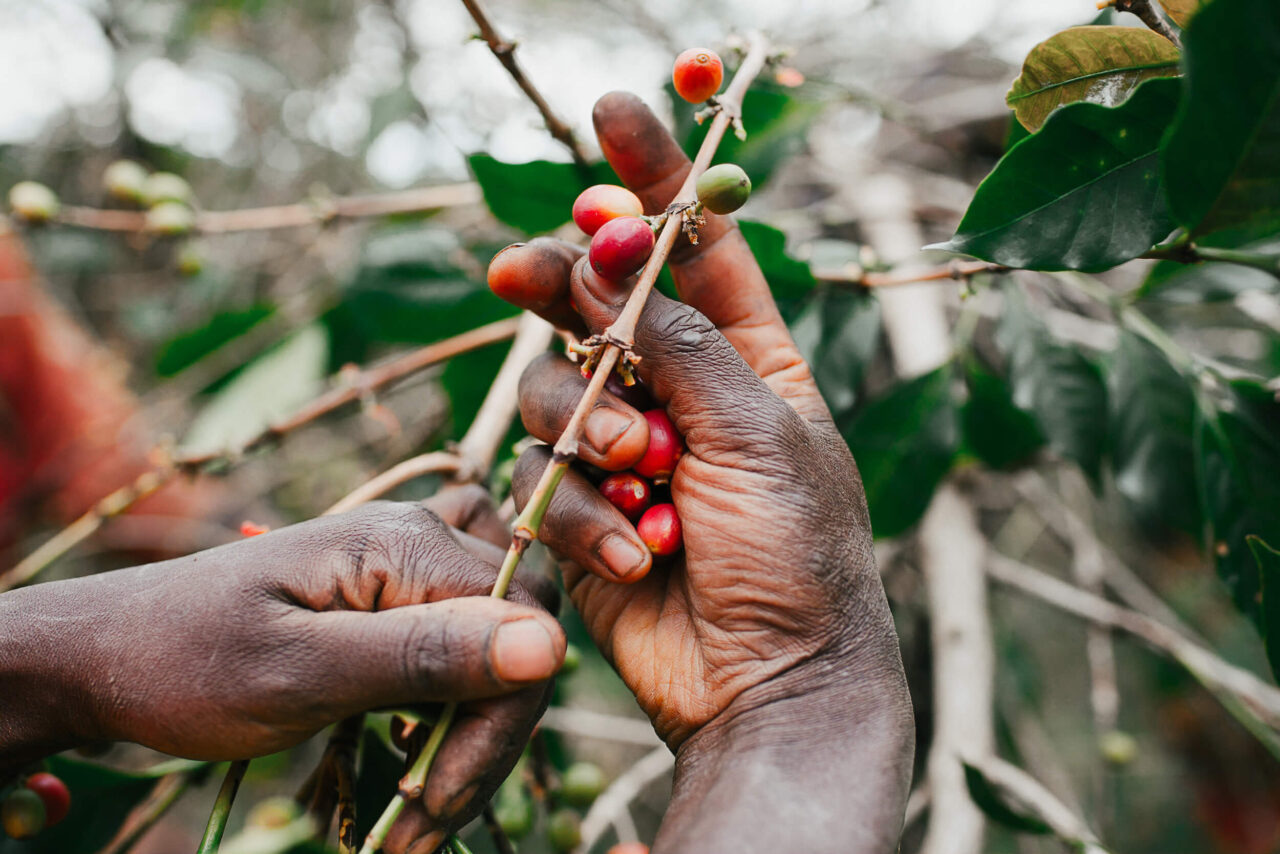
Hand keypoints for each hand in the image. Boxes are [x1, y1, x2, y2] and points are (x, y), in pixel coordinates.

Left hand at [0, 487, 562, 852]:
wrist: (106, 655)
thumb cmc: (185, 660)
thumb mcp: (300, 671)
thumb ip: (425, 654)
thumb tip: (550, 645)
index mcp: (406, 543)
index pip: (520, 626)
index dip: (499, 721)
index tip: (436, 802)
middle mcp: (419, 542)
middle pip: (514, 639)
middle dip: (481, 743)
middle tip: (416, 826)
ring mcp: (405, 571)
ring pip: (490, 656)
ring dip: (463, 744)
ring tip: (406, 820)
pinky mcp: (389, 605)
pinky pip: (452, 660)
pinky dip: (441, 724)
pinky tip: (403, 767)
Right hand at [493, 92, 913, 850]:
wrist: (769, 681)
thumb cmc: (797, 555)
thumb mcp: (756, 431)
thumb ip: (679, 345)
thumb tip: (617, 262)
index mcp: (748, 355)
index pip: (695, 244)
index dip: (654, 175)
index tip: (613, 109)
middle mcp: (679, 391)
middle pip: (596, 304)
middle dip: (562, 284)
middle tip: (522, 273)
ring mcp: (625, 451)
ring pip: (553, 390)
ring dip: (586, 426)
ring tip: (638, 472)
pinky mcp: (581, 513)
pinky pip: (544, 481)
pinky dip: (584, 512)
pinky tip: (637, 554)